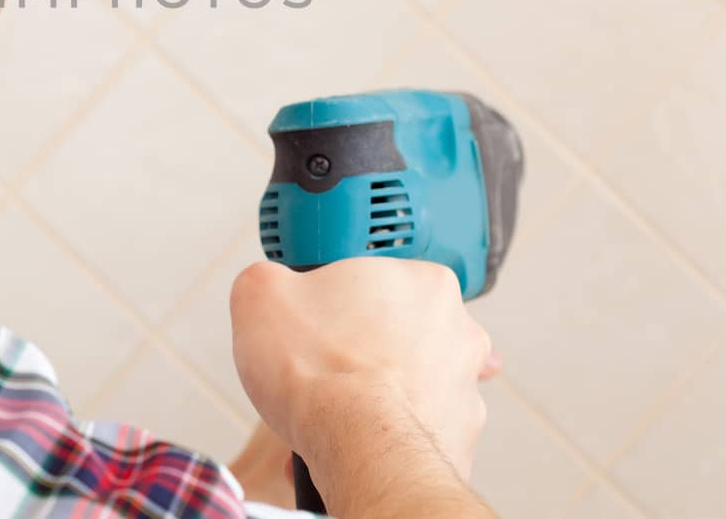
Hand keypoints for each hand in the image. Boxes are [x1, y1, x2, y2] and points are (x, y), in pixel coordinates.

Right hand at [229, 259, 496, 516]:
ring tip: (326, 414)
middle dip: (357, 353)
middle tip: (318, 368)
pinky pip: (410, 435)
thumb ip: (267, 277)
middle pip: (394, 335)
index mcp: (424, 282)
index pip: (376, 282)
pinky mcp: (459, 440)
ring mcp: (464, 389)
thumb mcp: (261, 293)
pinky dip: (380, 440)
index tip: (315, 322)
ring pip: (405, 387)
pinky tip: (343, 444)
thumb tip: (268, 287)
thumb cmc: (319, 371)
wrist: (356, 449)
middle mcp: (457, 332)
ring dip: (370, 398)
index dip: (336, 304)